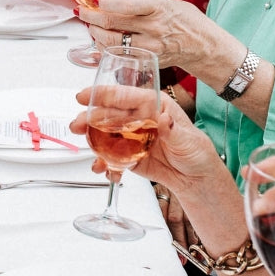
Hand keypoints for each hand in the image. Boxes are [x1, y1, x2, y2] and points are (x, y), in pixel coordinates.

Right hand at [70, 89, 223, 209]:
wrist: (196, 180)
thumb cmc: (197, 154)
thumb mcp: (188, 141)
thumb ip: (174, 131)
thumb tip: (164, 119)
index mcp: (154, 106)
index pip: (126, 96)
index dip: (103, 94)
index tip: (85, 96)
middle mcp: (139, 118)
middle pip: (109, 114)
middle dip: (90, 119)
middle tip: (77, 125)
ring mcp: (132, 136)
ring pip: (106, 134)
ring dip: (93, 141)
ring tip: (89, 151)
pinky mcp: (129, 155)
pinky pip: (112, 156)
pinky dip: (106, 163)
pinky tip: (104, 169)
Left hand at [79, 0, 215, 71]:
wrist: (204, 47)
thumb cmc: (185, 20)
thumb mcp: (166, 1)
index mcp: (158, 7)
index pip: (125, 5)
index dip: (105, 2)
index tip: (94, 0)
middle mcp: (153, 28)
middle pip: (113, 22)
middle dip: (91, 16)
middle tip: (81, 11)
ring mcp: (150, 47)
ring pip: (112, 41)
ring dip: (95, 32)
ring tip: (90, 25)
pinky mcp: (147, 60)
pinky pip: (120, 55)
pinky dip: (105, 48)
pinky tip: (100, 41)